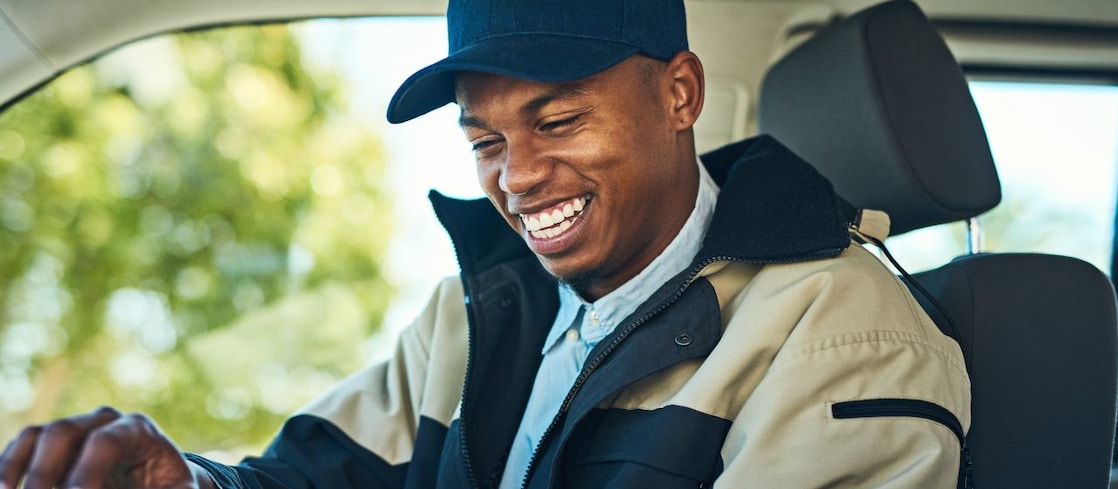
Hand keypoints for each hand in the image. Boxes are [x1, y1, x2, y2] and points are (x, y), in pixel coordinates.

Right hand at [0, 406, 203, 488]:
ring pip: (40, 434)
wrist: (157, 476)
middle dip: (46, 471)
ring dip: (20, 466)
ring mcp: (78, 427)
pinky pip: (26, 443)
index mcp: (137, 428)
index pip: (104, 441)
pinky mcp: (57, 441)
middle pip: (65, 431)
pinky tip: (6, 488)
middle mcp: (104, 420)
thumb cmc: (169, 485)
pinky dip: (11, 464)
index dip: (85, 471)